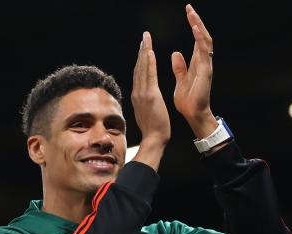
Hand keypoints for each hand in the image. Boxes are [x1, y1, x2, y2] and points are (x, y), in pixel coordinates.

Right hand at [132, 31, 170, 149]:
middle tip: (144, 37)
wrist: (154, 139)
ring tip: (146, 39)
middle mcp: (137, 93)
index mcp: (137, 96)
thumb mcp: (146, 113)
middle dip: (141, 51)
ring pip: (142, 68)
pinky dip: (149, 63)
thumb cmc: (153, 129)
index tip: (143, 48)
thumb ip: (143, 103)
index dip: (140, 60)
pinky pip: (149, 75)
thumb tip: (142, 99)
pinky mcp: (150, 96)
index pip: (138, 74)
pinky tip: (150, 52)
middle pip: (138, 67)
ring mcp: (142, 94)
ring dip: (144, 51)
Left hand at [171, 4, 217, 137]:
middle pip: (202, 36)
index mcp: (197, 63)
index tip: (188, 12)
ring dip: (199, 26)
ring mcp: (206, 66)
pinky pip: (204, 52)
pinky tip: (196, 29)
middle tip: (190, 8)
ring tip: (192, 14)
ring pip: (205, 41)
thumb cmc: (188, 100)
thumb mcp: (181, 80)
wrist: (193, 114)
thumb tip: (175, 53)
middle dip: (197, 21)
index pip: (197, 39)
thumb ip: (180, 67)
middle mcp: (203, 62)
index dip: (193, 25)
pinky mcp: (206, 71)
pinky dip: (200, 39)